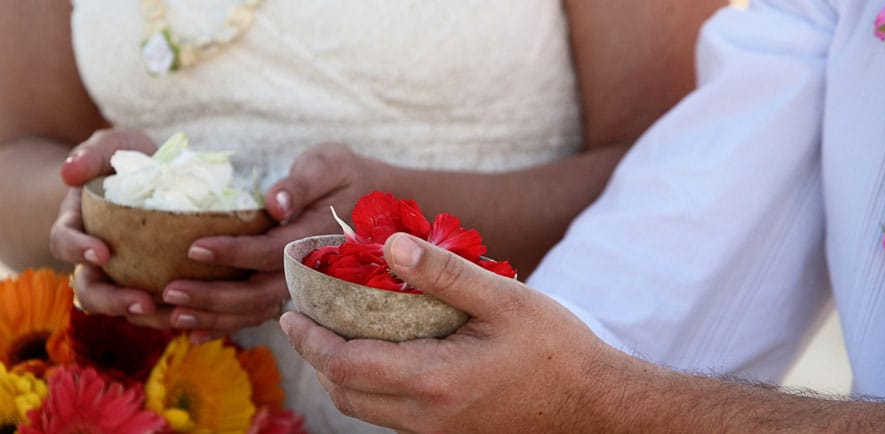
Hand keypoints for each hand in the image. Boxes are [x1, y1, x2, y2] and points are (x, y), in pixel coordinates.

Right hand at [48, 129, 169, 327]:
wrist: (163, 175)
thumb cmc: (132, 159)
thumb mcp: (113, 146)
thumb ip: (93, 153)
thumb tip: (69, 171)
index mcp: (79, 227)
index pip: (64, 243)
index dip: (78, 251)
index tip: (102, 252)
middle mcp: (97, 259)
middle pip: (91, 291)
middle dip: (114, 301)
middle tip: (143, 302)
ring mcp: (126, 275)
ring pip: (126, 307)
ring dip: (148, 318)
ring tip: (176, 316)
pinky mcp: (155, 283)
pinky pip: (159, 308)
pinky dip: (175, 314)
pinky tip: (200, 315)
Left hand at [161, 143, 391, 335]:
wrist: (381, 201)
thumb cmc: (348, 175)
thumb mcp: (330, 164)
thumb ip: (302, 183)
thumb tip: (274, 202)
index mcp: (315, 237)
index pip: (269, 252)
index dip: (232, 253)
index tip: (193, 248)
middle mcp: (309, 269)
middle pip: (258, 293)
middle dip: (212, 298)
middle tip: (168, 292)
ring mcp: (303, 284)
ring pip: (257, 311)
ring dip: (215, 318)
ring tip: (171, 316)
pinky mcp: (294, 288)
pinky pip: (261, 312)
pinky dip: (229, 325)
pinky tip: (196, 332)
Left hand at [279, 233, 619, 432]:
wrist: (594, 404)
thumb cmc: (556, 350)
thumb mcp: (505, 300)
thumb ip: (443, 274)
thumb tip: (389, 245)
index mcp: (433, 381)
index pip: (345, 366)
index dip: (310, 340)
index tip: (291, 312)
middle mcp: (425, 416)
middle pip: (344, 394)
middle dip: (317, 356)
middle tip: (309, 316)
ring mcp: (435, 430)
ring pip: (364, 408)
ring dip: (341, 371)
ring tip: (338, 330)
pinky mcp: (448, 432)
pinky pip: (390, 412)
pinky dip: (370, 383)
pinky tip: (385, 351)